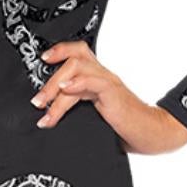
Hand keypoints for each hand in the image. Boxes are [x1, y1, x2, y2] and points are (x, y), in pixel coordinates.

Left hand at [31, 42, 186, 154]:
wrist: (150, 135)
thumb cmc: (124, 128)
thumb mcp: (94, 116)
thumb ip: (75, 110)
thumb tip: (47, 117)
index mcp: (98, 78)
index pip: (78, 52)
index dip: (60, 51)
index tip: (42, 60)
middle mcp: (103, 76)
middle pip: (73, 59)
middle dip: (49, 80)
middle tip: (36, 102)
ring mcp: (109, 83)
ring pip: (77, 68)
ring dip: (54, 88)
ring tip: (43, 108)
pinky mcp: (114, 93)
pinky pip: (92, 81)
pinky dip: (75, 84)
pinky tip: (64, 91)